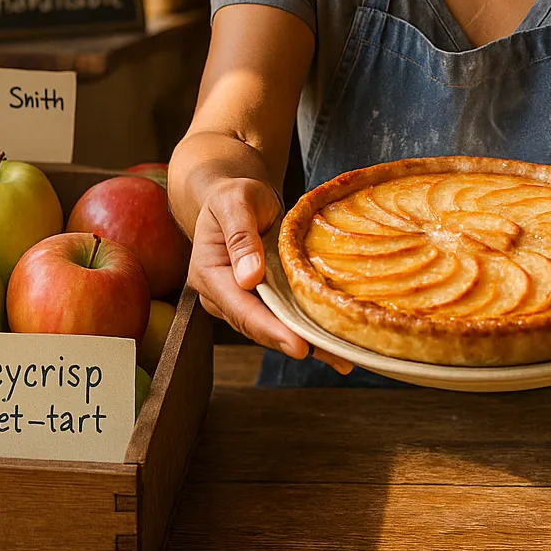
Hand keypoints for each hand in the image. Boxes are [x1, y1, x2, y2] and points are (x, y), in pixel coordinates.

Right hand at [187, 177, 353, 374]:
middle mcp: (222, 295)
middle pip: (257, 326)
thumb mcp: (235, 203)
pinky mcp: (260, 299)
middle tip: (330, 354)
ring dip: (305, 342)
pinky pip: (281, 317)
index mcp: (208, 274)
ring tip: (342, 356)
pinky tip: (333, 341)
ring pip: (271, 328)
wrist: (236, 196)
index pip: (241, 309)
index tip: (298, 345)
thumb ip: (240, 236)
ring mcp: (241, 300)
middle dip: (292, 342)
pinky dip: (306, 329)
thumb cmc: (234, 194)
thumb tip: (249, 278)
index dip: (270, 329)